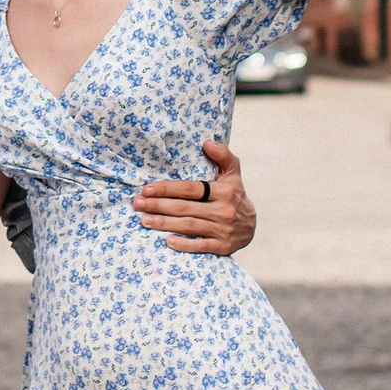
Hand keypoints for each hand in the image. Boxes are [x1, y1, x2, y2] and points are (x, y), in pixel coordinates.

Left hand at [133, 137, 256, 254]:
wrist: (252, 226)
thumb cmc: (235, 195)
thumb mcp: (233, 173)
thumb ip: (223, 155)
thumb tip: (207, 143)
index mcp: (224, 191)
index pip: (190, 189)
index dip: (167, 189)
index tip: (147, 189)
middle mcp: (223, 210)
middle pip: (184, 208)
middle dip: (158, 205)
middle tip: (138, 204)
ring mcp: (223, 230)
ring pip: (188, 226)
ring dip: (164, 223)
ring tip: (144, 220)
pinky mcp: (222, 247)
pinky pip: (200, 246)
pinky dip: (184, 245)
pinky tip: (167, 241)